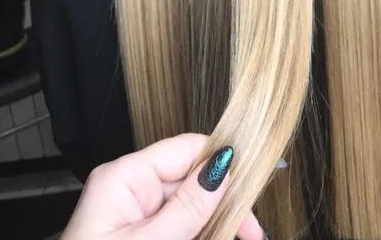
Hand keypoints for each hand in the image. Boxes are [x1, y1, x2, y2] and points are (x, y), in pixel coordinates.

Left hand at [61, 134, 264, 239]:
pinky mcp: (139, 236)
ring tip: (246, 238)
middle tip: (255, 235)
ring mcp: (135, 215)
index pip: (186, 149)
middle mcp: (131, 189)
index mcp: (125, 177)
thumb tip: (223, 165)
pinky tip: (220, 237)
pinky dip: (201, 234)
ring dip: (217, 225)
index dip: (222, 163)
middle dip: (225, 205)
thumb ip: (189, 207)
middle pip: (192, 180)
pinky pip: (179, 226)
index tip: (253, 187)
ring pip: (190, 208)